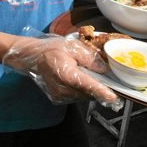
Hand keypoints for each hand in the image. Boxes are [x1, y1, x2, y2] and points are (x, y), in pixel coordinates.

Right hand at [3, 33, 121, 109]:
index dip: (103, 92)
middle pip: (89, 93)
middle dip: (98, 86)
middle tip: (102, 75)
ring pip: (83, 96)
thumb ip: (90, 58)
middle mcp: (64, 89)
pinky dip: (80, 90)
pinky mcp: (58, 99)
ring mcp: (60, 96)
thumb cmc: (51, 49)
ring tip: (84, 74)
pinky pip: (76, 97)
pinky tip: (75, 78)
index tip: (114, 97)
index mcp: (68, 75)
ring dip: (89, 88)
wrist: (32, 57)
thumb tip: (105, 70)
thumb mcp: (72, 47)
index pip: (90, 86)